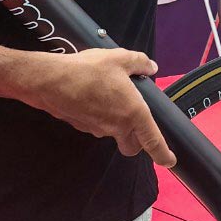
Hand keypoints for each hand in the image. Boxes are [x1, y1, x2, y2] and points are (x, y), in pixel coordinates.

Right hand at [29, 47, 175, 167]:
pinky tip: (93, 97)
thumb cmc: (88, 70)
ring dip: (117, 124)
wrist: (50, 81)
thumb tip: (150, 67)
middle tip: (138, 123)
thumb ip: (139, 63)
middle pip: (132, 146)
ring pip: (113, 135)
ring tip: (111, 96)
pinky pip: (97, 126)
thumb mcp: (119, 59)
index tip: (170, 161)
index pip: (153, 141)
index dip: (163, 154)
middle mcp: (116, 127)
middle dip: (138, 141)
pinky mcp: (82, 127)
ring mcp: (97, 129)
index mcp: (133, 113)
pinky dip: (99, 117)